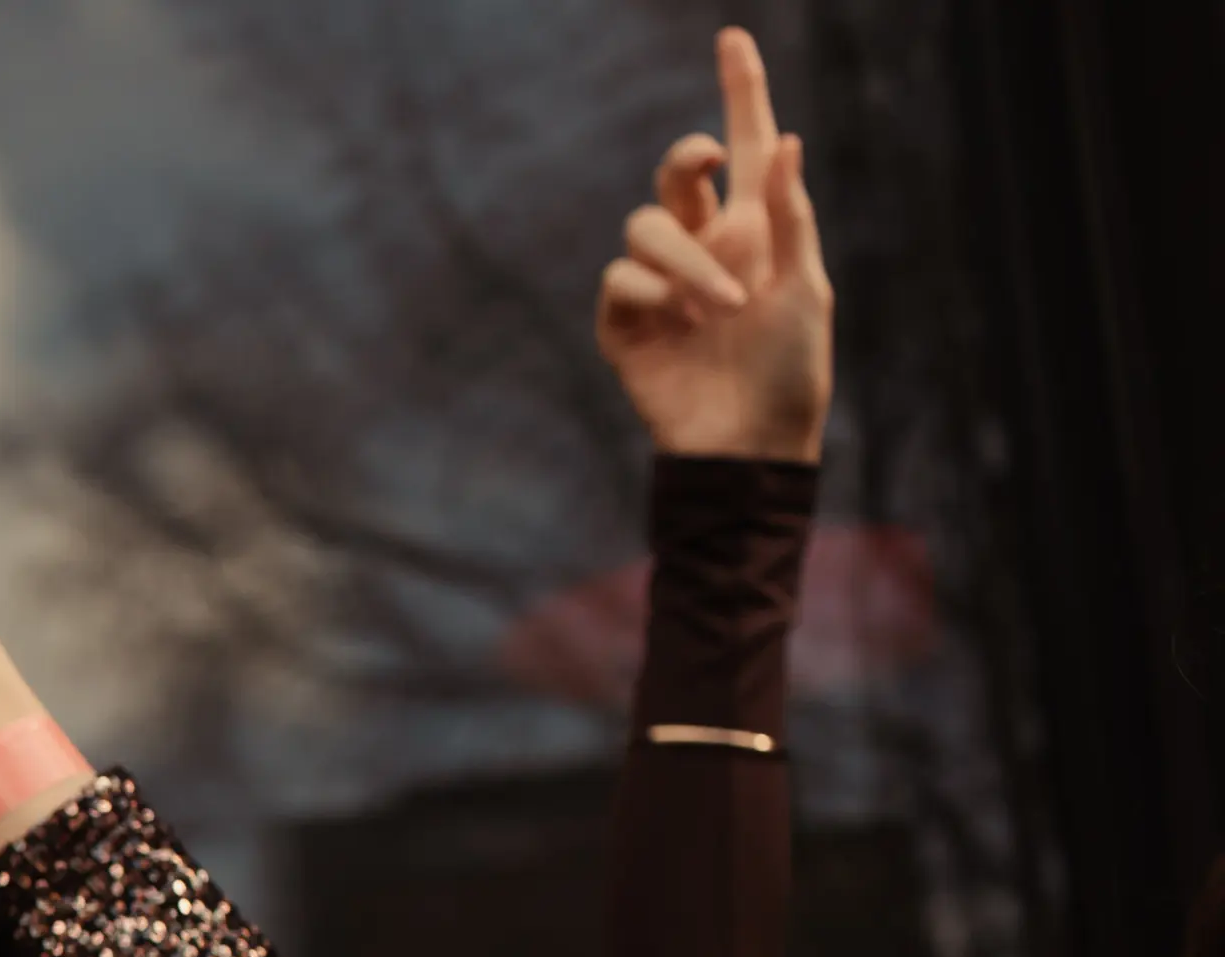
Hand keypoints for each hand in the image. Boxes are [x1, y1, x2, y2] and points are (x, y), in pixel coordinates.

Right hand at [594, 27, 831, 462]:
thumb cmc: (790, 372)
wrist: (747, 448)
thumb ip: (788, 216)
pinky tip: (678, 324)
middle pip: (676, 174)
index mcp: (753, 232)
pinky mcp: (626, 327)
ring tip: (720, 308)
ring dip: (684, 259)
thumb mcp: (806, 288)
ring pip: (645, 228)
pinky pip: (620, 282)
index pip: (745, 147)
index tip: (733, 38)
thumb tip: (785, 139)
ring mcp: (660, 287)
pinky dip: (650, 294)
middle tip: (710, 159)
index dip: (740, 91)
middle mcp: (704, 248)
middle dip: (687, 155)